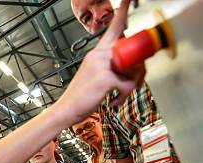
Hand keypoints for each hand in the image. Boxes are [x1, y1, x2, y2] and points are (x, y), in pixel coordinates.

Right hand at [53, 0, 142, 123]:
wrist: (65, 110)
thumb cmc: (81, 96)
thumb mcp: (97, 76)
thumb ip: (113, 68)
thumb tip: (134, 70)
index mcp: (97, 52)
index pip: (114, 27)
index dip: (123, 11)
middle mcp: (99, 54)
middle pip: (133, 52)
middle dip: (139, 70)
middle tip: (133, 83)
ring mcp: (102, 65)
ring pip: (134, 68)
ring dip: (132, 84)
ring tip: (121, 94)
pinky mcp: (106, 78)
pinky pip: (128, 84)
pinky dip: (124, 95)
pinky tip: (114, 101)